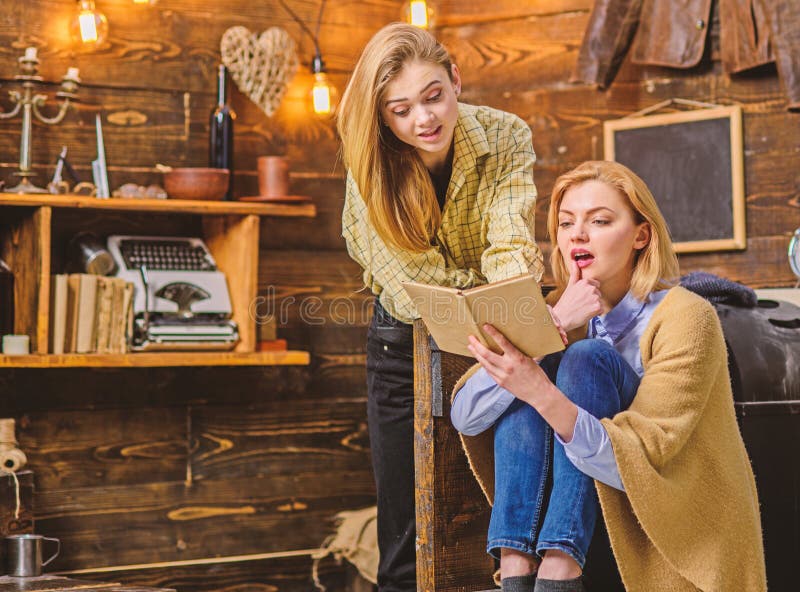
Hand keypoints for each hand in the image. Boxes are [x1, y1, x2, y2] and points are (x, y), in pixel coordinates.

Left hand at [469, 324, 578, 440]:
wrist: (538, 393)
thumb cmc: (536, 374)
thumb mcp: (529, 359)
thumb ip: (517, 351)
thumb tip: (509, 341)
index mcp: (517, 358)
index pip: (502, 342)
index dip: (493, 333)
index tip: (485, 326)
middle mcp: (508, 366)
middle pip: (486, 354)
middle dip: (476, 344)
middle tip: (471, 337)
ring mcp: (502, 376)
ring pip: (484, 363)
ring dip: (476, 354)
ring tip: (471, 346)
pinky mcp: (500, 383)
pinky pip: (488, 371)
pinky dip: (483, 363)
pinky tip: (479, 358)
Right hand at [551, 259, 602, 331]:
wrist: (562, 317)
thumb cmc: (565, 303)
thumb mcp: (570, 286)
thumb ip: (575, 273)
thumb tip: (575, 261)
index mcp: (585, 282)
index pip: (595, 285)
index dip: (588, 292)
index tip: (581, 297)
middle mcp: (591, 288)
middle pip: (598, 293)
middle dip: (592, 299)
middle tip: (581, 304)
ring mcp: (595, 297)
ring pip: (600, 301)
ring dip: (594, 306)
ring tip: (583, 309)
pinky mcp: (598, 307)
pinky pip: (601, 309)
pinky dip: (596, 313)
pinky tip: (586, 313)